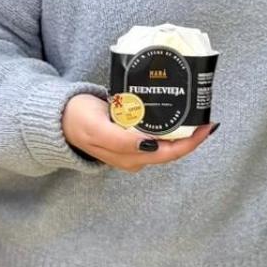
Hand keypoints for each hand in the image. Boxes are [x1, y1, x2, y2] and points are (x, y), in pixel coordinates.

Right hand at [60, 94, 214, 171]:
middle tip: (206, 114)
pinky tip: (175, 109)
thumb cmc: (78, 121)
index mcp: (131, 157)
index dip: (192, 142)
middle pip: (173, 148)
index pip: (170, 153)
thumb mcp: (97, 129)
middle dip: (192, 134)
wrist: (59, 118)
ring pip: (166, 140)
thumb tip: (150, 144)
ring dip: (182, 128)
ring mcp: (134, 147)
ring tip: (196, 110)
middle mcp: (136, 156)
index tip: (207, 125)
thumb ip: (121, 140)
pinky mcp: (130, 136)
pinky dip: (168, 121)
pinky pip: (156, 131)